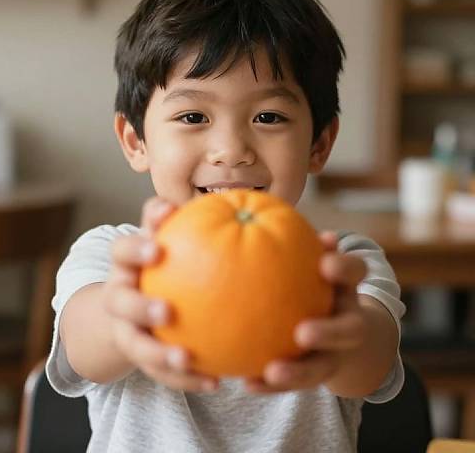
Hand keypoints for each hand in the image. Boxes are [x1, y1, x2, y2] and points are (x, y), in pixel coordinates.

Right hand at [103, 196, 218, 392]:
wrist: (130, 307)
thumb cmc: (161, 265)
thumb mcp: (167, 242)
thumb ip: (188, 226)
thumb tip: (240, 203)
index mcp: (126, 263)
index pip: (123, 249)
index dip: (137, 247)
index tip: (160, 248)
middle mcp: (119, 294)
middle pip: (118, 300)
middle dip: (139, 305)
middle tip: (166, 310)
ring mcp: (124, 328)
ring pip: (133, 343)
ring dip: (158, 352)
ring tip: (186, 358)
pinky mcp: (138, 356)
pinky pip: (159, 371)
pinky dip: (186, 378)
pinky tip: (216, 382)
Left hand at [244, 231, 367, 393]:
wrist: (333, 329)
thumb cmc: (306, 280)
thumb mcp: (300, 261)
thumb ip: (279, 240)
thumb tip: (236, 204)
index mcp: (343, 287)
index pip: (354, 271)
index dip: (344, 266)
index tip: (324, 261)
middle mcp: (347, 319)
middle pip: (352, 327)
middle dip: (332, 330)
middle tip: (304, 331)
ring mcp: (336, 351)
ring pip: (326, 365)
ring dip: (300, 370)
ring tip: (272, 370)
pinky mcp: (318, 372)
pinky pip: (295, 382)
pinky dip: (272, 384)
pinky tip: (246, 383)